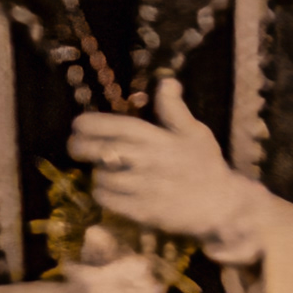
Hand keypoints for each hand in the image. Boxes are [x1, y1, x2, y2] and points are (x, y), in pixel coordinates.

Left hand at [69, 82, 277, 262]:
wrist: (219, 205)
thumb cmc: (206, 165)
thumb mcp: (195, 131)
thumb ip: (174, 108)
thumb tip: (165, 81)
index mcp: (157, 139)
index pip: (117, 127)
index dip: (92, 124)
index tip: (77, 123)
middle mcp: (146, 162)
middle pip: (102, 151)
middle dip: (80, 146)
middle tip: (73, 144)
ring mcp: (141, 189)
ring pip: (103, 177)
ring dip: (95, 171)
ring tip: (97, 167)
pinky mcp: (140, 212)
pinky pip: (110, 202)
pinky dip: (103, 193)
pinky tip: (106, 188)